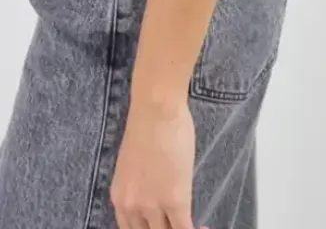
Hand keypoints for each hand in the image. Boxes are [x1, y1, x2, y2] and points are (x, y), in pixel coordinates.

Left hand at [111, 95, 206, 228]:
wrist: (155, 108)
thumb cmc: (147, 124)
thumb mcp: (134, 167)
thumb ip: (142, 188)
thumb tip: (157, 196)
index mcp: (120, 198)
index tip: (165, 225)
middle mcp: (131, 207)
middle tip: (180, 224)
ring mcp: (152, 206)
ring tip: (196, 226)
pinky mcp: (175, 201)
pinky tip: (205, 226)